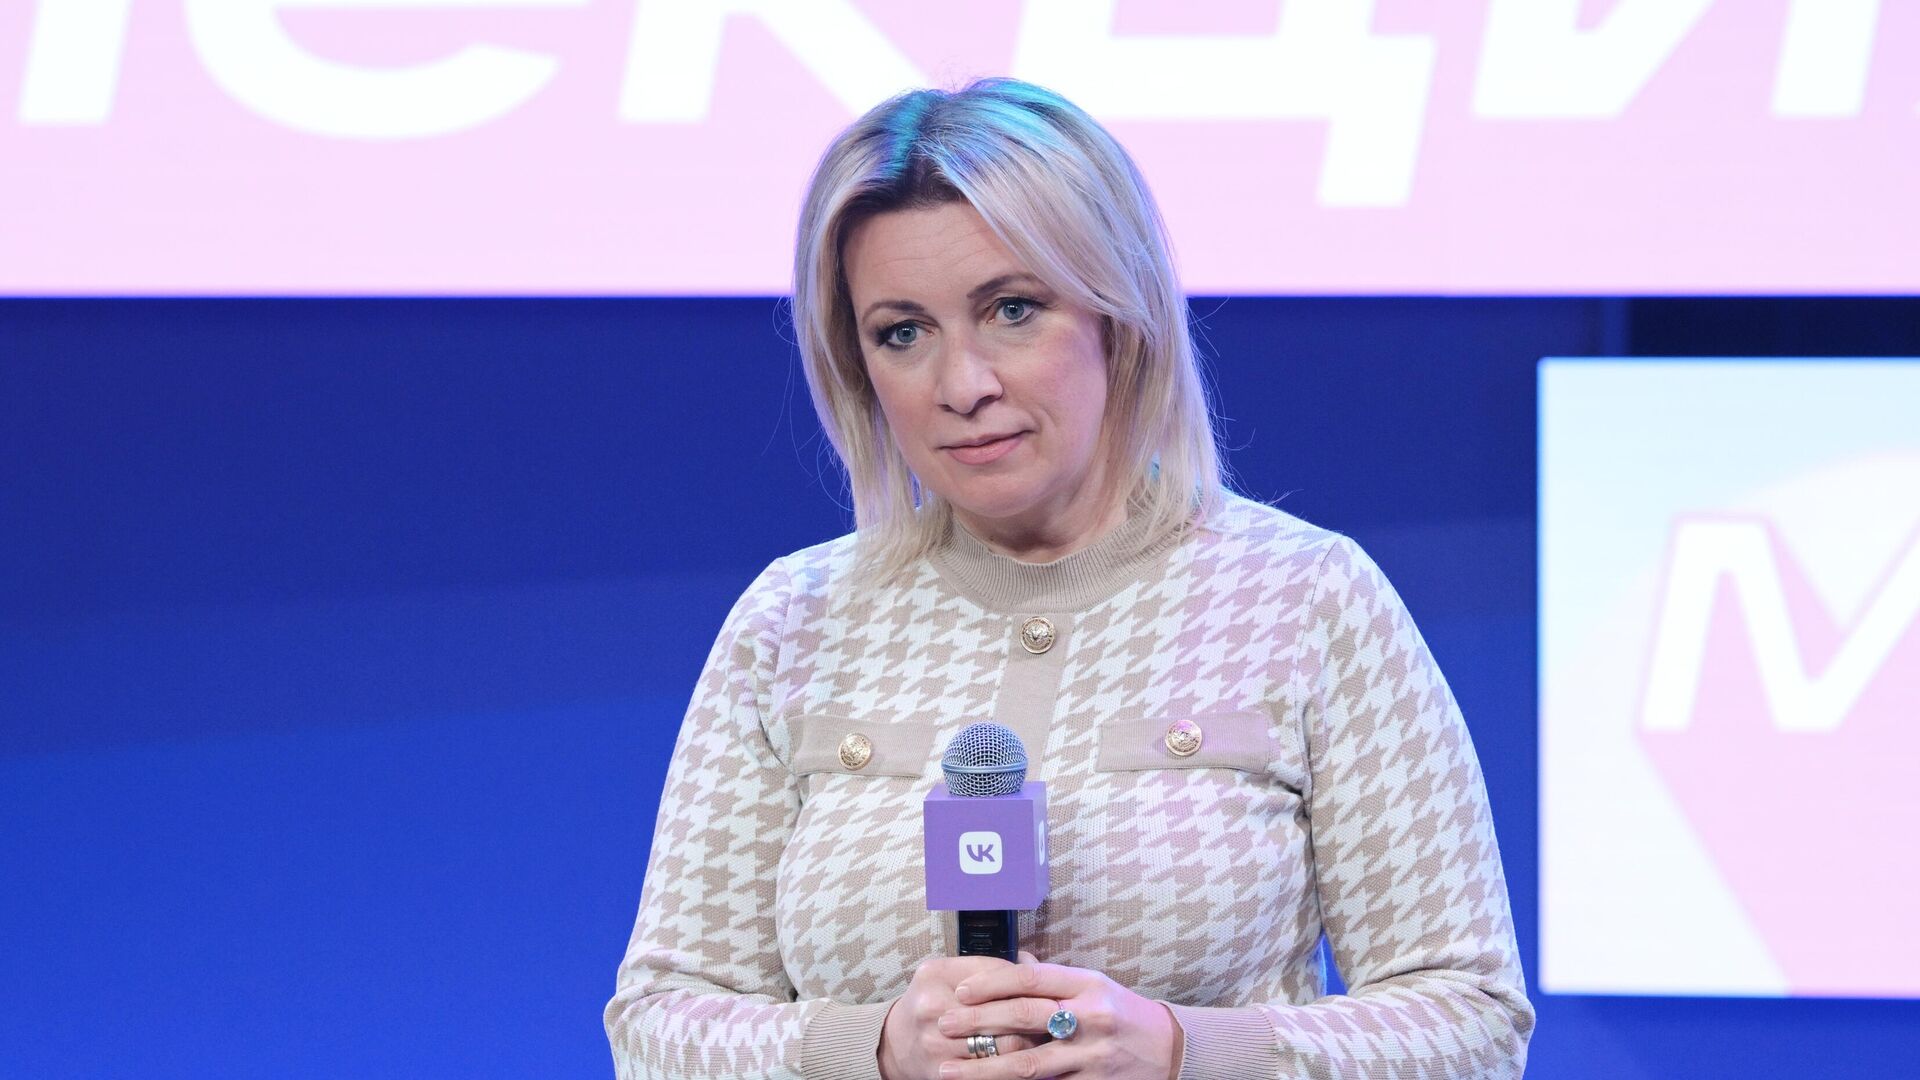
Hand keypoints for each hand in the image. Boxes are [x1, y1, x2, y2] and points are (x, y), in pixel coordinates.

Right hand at [878, 953, 1048, 1079]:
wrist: (896, 1043)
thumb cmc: (935, 1003)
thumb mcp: (951, 974)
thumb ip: (990, 967)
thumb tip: (1033, 961)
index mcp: (936, 974)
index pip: (999, 975)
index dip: (1030, 986)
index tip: (1055, 992)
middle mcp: (933, 1007)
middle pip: (1005, 1012)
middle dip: (1038, 1017)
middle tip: (1061, 1019)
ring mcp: (935, 1043)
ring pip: (1005, 1047)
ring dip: (1032, 1045)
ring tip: (1048, 1041)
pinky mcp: (943, 1073)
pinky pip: (992, 1072)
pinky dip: (1014, 1068)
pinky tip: (1028, 1063)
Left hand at [936, 959, 1181, 1079]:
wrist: (1169, 1050)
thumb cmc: (1123, 1013)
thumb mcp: (1094, 985)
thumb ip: (1053, 980)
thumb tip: (1010, 962)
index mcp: (1086, 985)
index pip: (1030, 978)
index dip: (991, 983)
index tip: (961, 991)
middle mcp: (1089, 1017)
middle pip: (1023, 1017)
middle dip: (977, 1021)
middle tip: (943, 1025)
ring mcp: (1091, 1056)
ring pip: (1028, 1064)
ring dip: (983, 1069)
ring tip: (950, 1071)